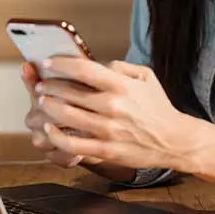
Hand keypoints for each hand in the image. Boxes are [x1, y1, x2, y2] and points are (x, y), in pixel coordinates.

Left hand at [33, 57, 198, 171]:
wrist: (173, 139)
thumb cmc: (157, 107)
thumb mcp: (145, 76)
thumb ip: (119, 67)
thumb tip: (93, 64)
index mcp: (122, 86)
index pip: (84, 70)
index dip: (61, 64)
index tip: (48, 63)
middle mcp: (113, 106)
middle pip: (69, 93)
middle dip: (49, 86)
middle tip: (41, 85)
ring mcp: (108, 130)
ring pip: (65, 116)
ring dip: (48, 107)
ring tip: (42, 102)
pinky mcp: (105, 150)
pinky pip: (72, 144)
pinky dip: (56, 135)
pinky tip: (49, 128)